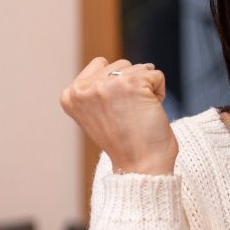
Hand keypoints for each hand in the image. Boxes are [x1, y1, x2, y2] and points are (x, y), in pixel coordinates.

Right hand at [60, 58, 177, 174]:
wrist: (140, 166)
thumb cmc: (124, 143)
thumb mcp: (95, 113)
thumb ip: (96, 90)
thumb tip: (107, 64)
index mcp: (70, 95)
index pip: (100, 64)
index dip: (116, 86)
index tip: (115, 113)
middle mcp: (84, 88)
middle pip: (121, 65)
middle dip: (131, 85)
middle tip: (127, 116)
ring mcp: (107, 84)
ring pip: (139, 68)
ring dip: (146, 89)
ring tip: (137, 115)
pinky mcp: (132, 83)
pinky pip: (156, 75)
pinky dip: (159, 93)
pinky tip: (149, 113)